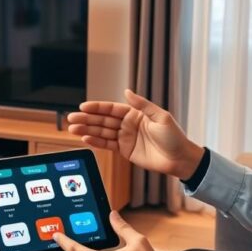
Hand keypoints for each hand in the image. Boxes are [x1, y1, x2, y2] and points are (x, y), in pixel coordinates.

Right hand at [66, 89, 203, 179]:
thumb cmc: (174, 137)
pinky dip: (96, 142)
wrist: (180, 159)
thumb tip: (127, 91)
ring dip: (87, 130)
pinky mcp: (125, 150)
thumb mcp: (161, 117)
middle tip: (72, 118)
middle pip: (103, 120)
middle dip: (87, 119)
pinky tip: (85, 139)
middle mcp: (128, 124)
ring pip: (102, 132)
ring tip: (72, 129)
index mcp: (135, 113)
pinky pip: (107, 145)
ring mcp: (125, 137)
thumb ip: (142, 105)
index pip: (111, 109)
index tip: (83, 107)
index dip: (97, 108)